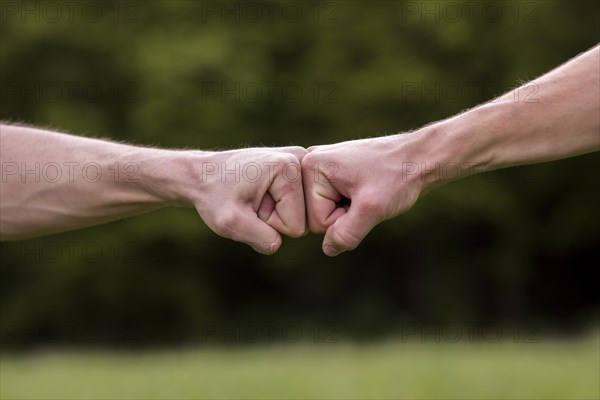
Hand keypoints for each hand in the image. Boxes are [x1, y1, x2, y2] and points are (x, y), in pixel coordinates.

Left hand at [189, 147, 307, 254]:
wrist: (203, 175)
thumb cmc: (214, 196)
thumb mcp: (231, 223)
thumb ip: (260, 238)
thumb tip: (278, 244)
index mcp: (289, 167)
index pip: (296, 225)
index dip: (269, 222)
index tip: (251, 204)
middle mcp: (302, 159)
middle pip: (305, 219)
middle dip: (275, 218)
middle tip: (252, 201)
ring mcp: (303, 163)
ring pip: (303, 213)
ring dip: (276, 212)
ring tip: (254, 196)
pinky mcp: (300, 169)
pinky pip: (300, 205)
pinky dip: (280, 205)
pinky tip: (261, 192)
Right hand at [302, 135, 424, 255]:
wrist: (419, 157)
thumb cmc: (398, 176)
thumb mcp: (372, 208)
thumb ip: (346, 233)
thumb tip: (328, 250)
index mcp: (310, 167)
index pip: (316, 222)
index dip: (344, 219)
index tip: (363, 196)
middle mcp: (308, 164)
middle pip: (315, 218)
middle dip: (343, 214)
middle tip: (365, 193)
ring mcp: (319, 168)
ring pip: (325, 214)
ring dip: (348, 210)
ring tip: (366, 190)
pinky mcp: (330, 174)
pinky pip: (332, 205)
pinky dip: (351, 204)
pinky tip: (364, 189)